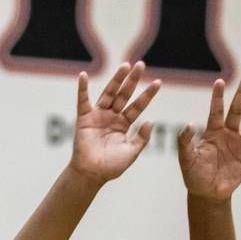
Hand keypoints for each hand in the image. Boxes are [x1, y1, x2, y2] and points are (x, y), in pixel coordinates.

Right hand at [70, 61, 161, 185]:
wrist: (92, 174)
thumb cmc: (111, 167)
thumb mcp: (131, 152)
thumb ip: (142, 138)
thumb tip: (150, 121)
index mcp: (123, 124)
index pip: (138, 106)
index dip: (147, 95)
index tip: (158, 83)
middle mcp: (112, 117)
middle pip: (124, 95)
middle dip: (133, 80)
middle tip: (141, 65)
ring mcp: (98, 116)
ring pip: (109, 93)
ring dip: (117, 79)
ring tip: (126, 66)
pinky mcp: (84, 118)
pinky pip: (83, 101)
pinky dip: (82, 89)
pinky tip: (84, 76)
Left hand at [178, 76, 240, 201]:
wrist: (206, 192)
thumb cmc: (194, 174)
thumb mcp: (186, 158)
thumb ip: (185, 142)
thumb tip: (189, 125)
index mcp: (214, 131)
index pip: (216, 111)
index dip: (217, 97)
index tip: (219, 82)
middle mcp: (230, 134)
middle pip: (237, 110)